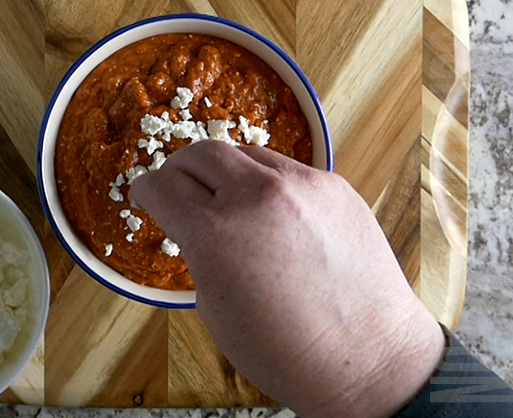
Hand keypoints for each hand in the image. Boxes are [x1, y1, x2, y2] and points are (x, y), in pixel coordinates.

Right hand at [130, 141, 443, 417]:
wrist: (367, 358)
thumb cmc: (284, 348)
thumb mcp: (214, 304)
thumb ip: (198, 249)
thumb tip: (195, 220)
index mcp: (215, 233)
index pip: (163, 186)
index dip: (146, 189)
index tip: (145, 193)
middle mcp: (257, 196)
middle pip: (200, 153)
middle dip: (179, 169)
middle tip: (177, 187)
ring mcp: (301, 185)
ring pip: (244, 153)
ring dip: (225, 172)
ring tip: (227, 200)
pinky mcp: (334, 185)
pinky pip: (286, 169)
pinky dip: (266, 184)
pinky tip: (271, 213)